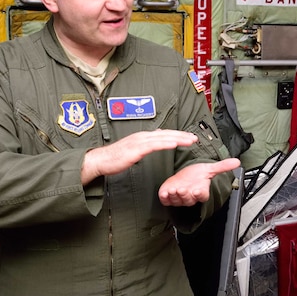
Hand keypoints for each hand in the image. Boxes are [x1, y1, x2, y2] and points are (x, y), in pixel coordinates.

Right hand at [82, 129, 198, 183]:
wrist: (101, 160)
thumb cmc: (115, 157)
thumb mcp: (134, 149)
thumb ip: (145, 145)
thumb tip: (156, 140)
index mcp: (143, 137)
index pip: (164, 134)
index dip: (178, 135)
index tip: (189, 137)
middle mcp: (142, 136)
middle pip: (167, 134)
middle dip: (182, 135)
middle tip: (195, 138)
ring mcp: (139, 142)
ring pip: (163, 138)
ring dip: (178, 138)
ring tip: (190, 140)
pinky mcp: (136, 149)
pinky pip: (154, 145)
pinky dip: (165, 143)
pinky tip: (175, 143)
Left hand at [158, 158, 240, 205]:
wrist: (182, 177)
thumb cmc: (195, 174)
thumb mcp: (208, 168)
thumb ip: (222, 167)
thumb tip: (237, 162)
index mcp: (201, 191)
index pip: (202, 196)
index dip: (200, 194)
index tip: (198, 189)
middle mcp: (190, 196)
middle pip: (189, 200)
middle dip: (185, 195)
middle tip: (182, 189)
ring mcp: (179, 198)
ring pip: (177, 200)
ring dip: (174, 196)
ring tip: (173, 189)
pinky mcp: (168, 198)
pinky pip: (166, 201)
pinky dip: (165, 197)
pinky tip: (165, 191)